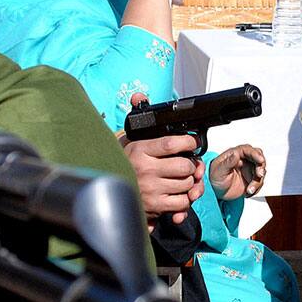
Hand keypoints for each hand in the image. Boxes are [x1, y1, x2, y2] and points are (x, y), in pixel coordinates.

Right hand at [123, 96, 203, 224]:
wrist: (109, 185)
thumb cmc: (125, 161)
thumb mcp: (130, 138)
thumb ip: (139, 116)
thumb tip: (138, 96)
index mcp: (140, 149)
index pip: (172, 143)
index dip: (189, 143)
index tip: (193, 143)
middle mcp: (145, 169)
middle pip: (184, 166)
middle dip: (191, 165)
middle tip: (188, 164)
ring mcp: (151, 189)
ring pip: (186, 185)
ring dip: (189, 183)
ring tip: (182, 178)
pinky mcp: (154, 206)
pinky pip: (181, 203)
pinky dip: (184, 200)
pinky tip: (178, 193)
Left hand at [209, 144, 265, 201]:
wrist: (216, 191)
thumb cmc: (215, 177)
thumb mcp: (219, 171)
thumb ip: (228, 162)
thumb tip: (235, 154)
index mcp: (235, 154)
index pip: (248, 150)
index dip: (255, 154)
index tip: (261, 160)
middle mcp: (244, 160)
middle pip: (259, 159)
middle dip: (261, 167)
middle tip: (259, 175)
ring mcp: (249, 170)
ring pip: (261, 172)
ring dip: (257, 181)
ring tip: (249, 190)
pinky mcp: (252, 179)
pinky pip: (259, 182)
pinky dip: (256, 188)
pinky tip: (248, 192)